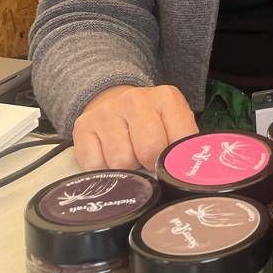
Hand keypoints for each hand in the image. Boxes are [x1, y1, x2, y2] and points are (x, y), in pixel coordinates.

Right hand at [72, 84, 197, 169]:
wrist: (112, 102)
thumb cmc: (150, 122)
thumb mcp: (173, 125)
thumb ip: (183, 145)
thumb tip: (189, 174)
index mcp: (166, 98)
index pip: (180, 141)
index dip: (175, 161)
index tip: (170, 165)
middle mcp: (136, 99)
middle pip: (149, 151)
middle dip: (149, 165)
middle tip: (147, 160)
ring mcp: (107, 111)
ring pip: (121, 162)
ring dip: (126, 168)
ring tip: (128, 154)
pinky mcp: (83, 126)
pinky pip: (95, 166)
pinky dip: (103, 170)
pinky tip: (108, 155)